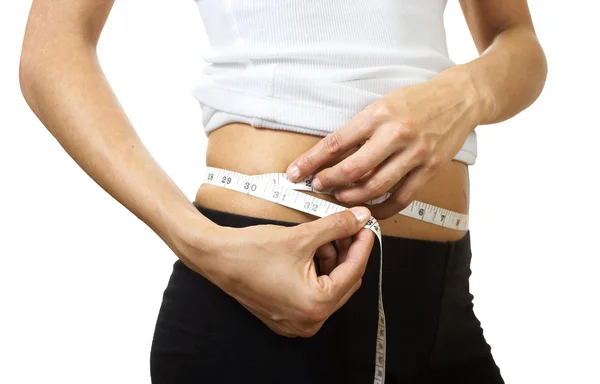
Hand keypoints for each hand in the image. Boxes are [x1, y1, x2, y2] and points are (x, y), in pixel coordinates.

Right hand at [184, 206, 374, 337]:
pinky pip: (313, 294)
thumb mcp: (302, 236)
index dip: (363, 244)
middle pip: (344, 282)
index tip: (367, 226)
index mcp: (316, 305)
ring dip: (330, 261)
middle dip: (346, 253)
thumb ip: (337, 226)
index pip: (353, 271)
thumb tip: (362, 218)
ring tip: (321, 237)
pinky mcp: (286, 317)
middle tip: (346, 227)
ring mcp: (296, 322)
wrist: (217, 258)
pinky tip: (310, 251)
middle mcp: (309, 321)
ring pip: (329, 287)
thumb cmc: (253, 250)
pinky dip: (316, 272)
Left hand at [286, 77, 480, 218]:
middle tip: (317, 186)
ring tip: (339, 196)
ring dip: (351, 197)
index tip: (295, 172)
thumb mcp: (382, 104)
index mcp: (378, 114)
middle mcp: (396, 134)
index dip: (311, 161)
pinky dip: (381, 207)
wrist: (459, 99)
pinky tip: (368, 208)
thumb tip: (329, 155)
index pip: (336, 143)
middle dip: (328, 182)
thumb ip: (358, 129)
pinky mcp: (429, 169)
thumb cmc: (415, 101)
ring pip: (375, 186)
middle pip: (353, 169)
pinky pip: (401, 198)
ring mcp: (415, 154)